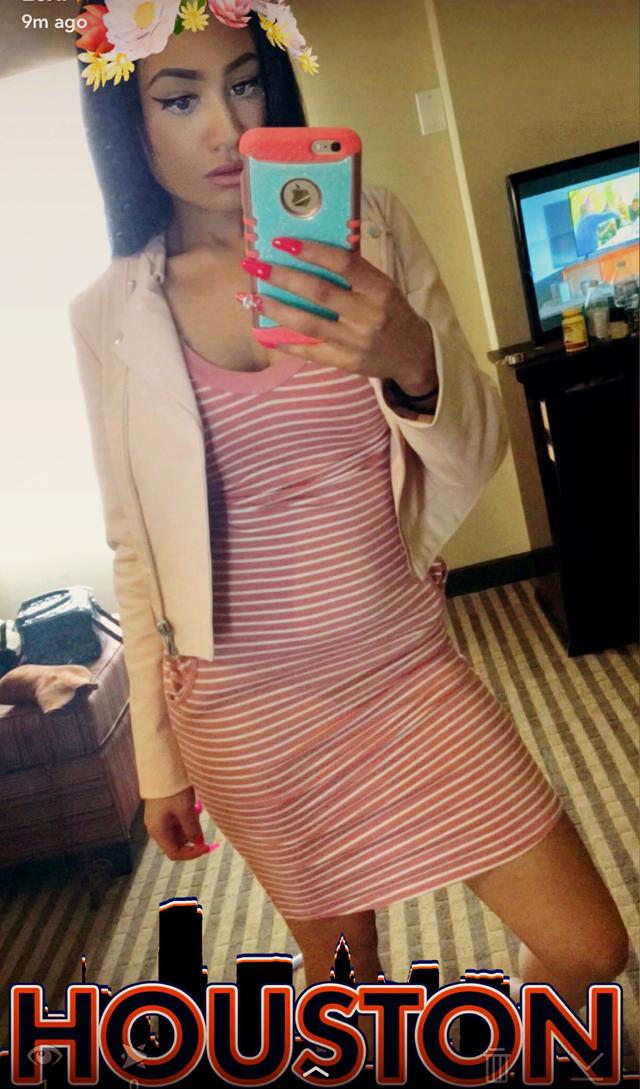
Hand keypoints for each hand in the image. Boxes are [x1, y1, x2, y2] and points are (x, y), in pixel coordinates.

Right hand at [144, 787, 217, 861]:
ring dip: (189, 827)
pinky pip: (175, 822)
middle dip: (191, 838)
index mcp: (158, 831)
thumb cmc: (172, 789)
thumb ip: (193, 829)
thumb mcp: (186, 809)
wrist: (160, 766)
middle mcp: (156, 828)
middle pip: (176, 843)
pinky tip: (192, 805)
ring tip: (196, 810)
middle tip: (202, 824)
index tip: (207, 845)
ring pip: (177, 832)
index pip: (175, 853)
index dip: (192, 853)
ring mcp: (158, 819)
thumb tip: (200, 843)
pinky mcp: (161, 810)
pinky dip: (186, 819)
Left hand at [239, 239, 436, 393]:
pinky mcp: (345, 362)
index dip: (312, 251)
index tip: (283, 241)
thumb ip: (353, 274)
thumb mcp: (383, 287)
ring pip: (309, 323)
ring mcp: (355, 341)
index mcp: (379, 290)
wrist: (413, 355)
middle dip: (283, 277)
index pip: (344, 264)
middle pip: (319, 292)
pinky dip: (286, 343)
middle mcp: (367, 315)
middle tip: (255, 265)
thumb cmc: (393, 313)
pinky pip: (310, 352)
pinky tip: (265, 333)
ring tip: (253, 296)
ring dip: (277, 308)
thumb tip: (308, 251)